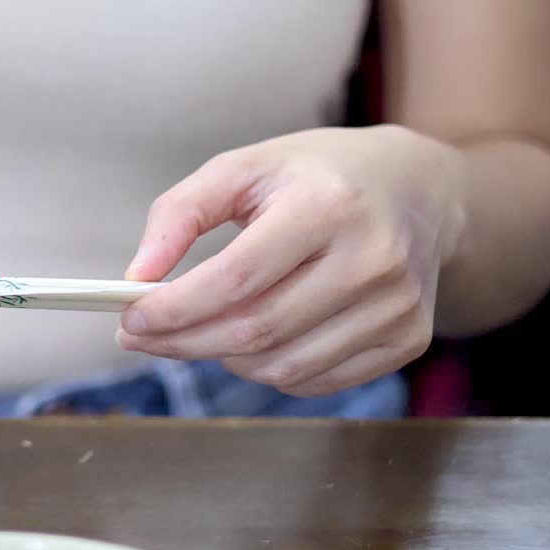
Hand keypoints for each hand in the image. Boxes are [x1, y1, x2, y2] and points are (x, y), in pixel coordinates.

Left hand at [116, 125, 465, 396]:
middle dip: (183, 341)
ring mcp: (397, 306)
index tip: (129, 318)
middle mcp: (372, 258)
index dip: (174, 308)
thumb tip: (136, 276)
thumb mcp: (245, 168)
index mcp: (328, 204)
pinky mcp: (407, 339)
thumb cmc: (317, 176)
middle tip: (141, 337)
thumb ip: (180, 214)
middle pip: (255, 330)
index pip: (236, 278)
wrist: (420, 190)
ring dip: (223, 358)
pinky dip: (268, 369)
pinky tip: (255, 338)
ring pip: (282, 366)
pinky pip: (314, 381)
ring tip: (202, 330)